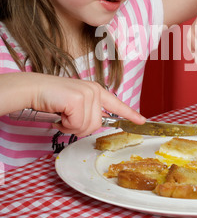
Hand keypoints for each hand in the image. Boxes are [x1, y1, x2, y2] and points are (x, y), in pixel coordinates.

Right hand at [26, 73, 144, 136]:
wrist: (33, 90)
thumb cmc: (51, 99)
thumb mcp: (75, 105)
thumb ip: (88, 112)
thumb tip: (98, 123)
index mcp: (95, 91)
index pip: (116, 104)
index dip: (130, 114)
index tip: (141, 120)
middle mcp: (94, 91)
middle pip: (97, 125)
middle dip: (79, 127)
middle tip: (66, 117)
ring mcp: (88, 94)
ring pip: (88, 126)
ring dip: (71, 127)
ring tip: (62, 114)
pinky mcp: (78, 100)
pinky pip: (77, 125)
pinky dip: (65, 125)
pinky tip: (59, 113)